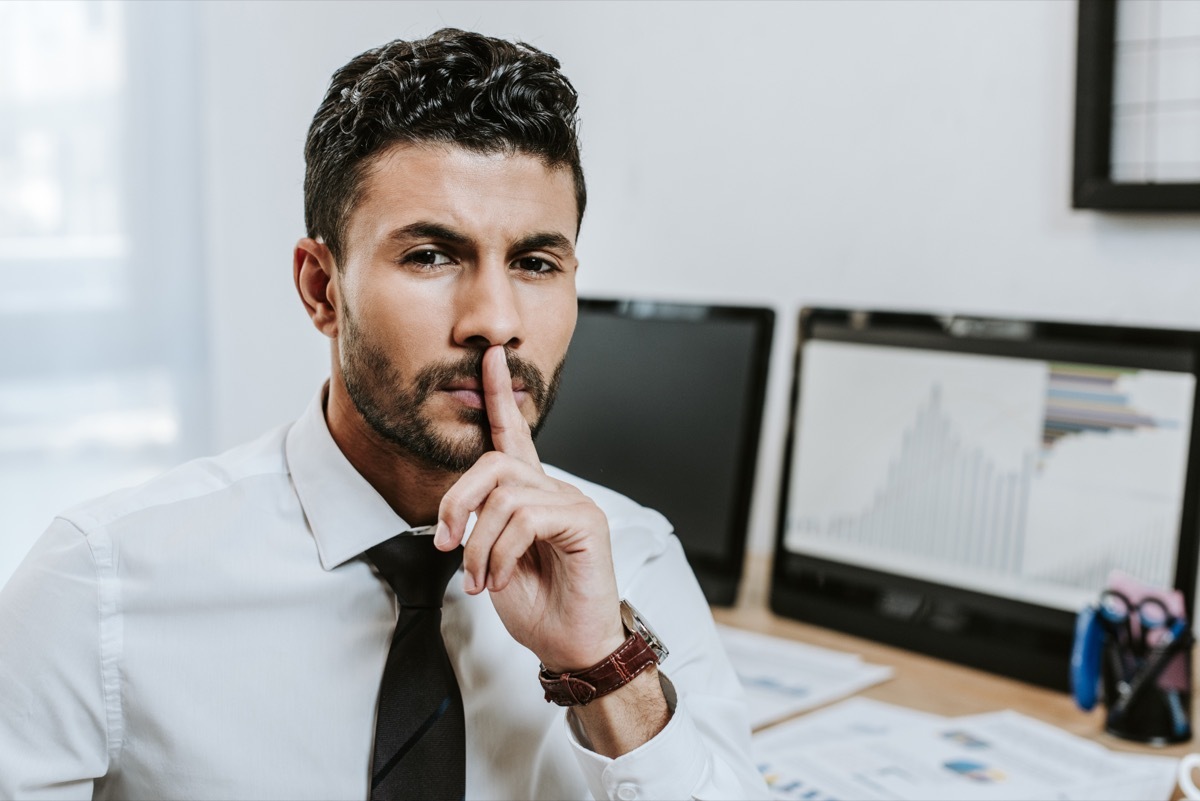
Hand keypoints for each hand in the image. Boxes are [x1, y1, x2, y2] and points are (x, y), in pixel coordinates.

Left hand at [434, 345, 624, 672]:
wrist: (573, 647)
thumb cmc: (539, 607)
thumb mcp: (492, 563)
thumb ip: (480, 528)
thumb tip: (455, 518)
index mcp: (531, 496)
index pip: (515, 436)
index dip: (500, 396)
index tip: (489, 358)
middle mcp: (553, 490)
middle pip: (493, 463)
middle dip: (457, 503)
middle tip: (447, 545)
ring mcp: (572, 503)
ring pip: (504, 495)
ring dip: (479, 544)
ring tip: (481, 579)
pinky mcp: (585, 521)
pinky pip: (526, 519)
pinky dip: (501, 554)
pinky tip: (503, 579)